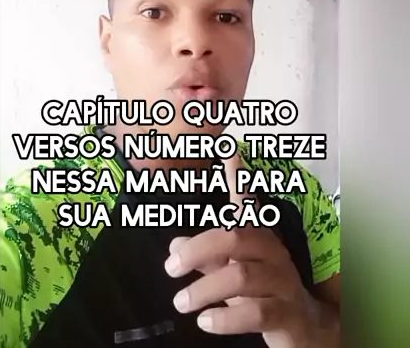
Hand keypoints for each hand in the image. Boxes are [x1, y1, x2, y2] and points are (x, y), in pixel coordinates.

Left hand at [164, 156, 315, 347]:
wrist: (308, 331)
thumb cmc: (265, 294)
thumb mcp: (233, 273)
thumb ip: (207, 259)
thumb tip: (175, 245)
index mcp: (259, 238)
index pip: (247, 202)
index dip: (238, 177)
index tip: (229, 149)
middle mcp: (273, 253)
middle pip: (235, 237)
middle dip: (198, 249)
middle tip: (170, 267)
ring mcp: (283, 283)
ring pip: (242, 276)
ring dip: (204, 289)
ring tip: (180, 301)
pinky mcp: (287, 314)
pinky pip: (255, 312)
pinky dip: (225, 318)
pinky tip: (205, 321)